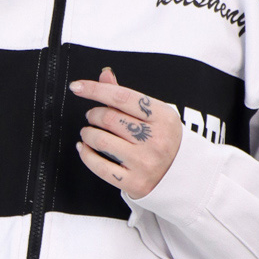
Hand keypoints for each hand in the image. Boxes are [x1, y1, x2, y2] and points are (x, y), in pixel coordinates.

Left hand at [71, 67, 182, 198]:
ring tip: (89, 132)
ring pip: (101, 141)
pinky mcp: (135, 183)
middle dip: (93, 114)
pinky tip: (84, 148)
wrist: (182, 175)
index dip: (95, 89)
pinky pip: (99, 166)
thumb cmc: (162, 138)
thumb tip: (104, 75)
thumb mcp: (154, 114)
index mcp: (163, 117)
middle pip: (109, 118)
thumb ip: (127, 96)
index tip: (77, 86)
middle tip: (92, 116)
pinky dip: (86, 154)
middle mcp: (157, 140)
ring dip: (88, 133)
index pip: (122, 97)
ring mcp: (146, 163)